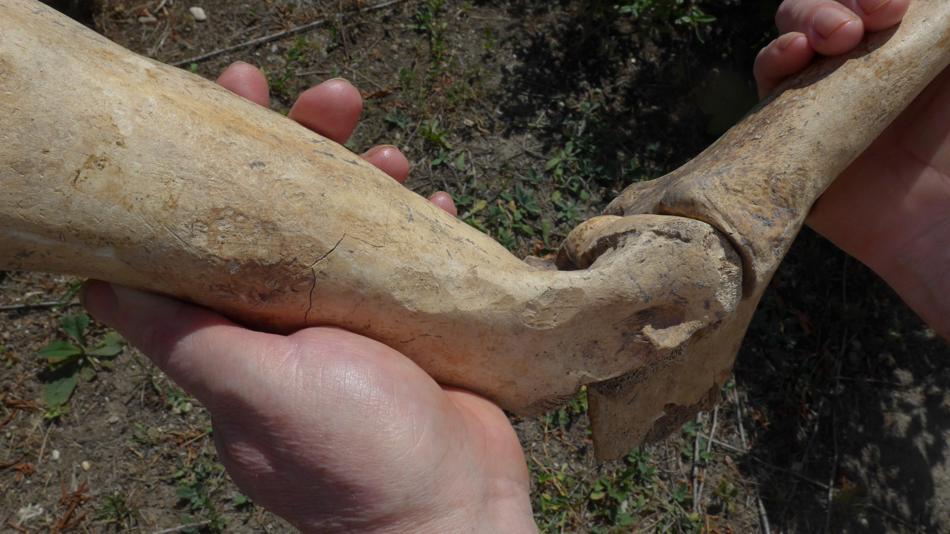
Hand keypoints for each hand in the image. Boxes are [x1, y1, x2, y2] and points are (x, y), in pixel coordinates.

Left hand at [82, 65, 533, 531]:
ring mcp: (356, 325)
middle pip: (292, 213)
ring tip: (395, 155)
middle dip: (310, 148)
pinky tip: (439, 207)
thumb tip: (99, 284)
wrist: (455, 509)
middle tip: (335, 97)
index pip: (220, 228)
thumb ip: (185, 338)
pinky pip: (411, 260)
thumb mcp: (257, 392)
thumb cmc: (354, 459)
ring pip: (355, 230)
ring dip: (370, 181)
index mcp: (245, 332)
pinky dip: (421, 228)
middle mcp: (294, 323)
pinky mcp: (413, 329)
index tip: (239, 99)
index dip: (226, 161)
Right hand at [755, 0, 948, 337]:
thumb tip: (923, 4)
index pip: (867, 4)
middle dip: (828, 4)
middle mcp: (855, 71)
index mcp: (902, 49)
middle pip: (821, 14)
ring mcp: (817, 102)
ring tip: (827, 38)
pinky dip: (772, 62)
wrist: (938, 225)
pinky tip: (792, 55)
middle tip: (856, 25)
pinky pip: (766, 92)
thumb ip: (944, 34)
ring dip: (802, 24)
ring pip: (788, 42)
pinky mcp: (787, 135)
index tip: (893, 4)